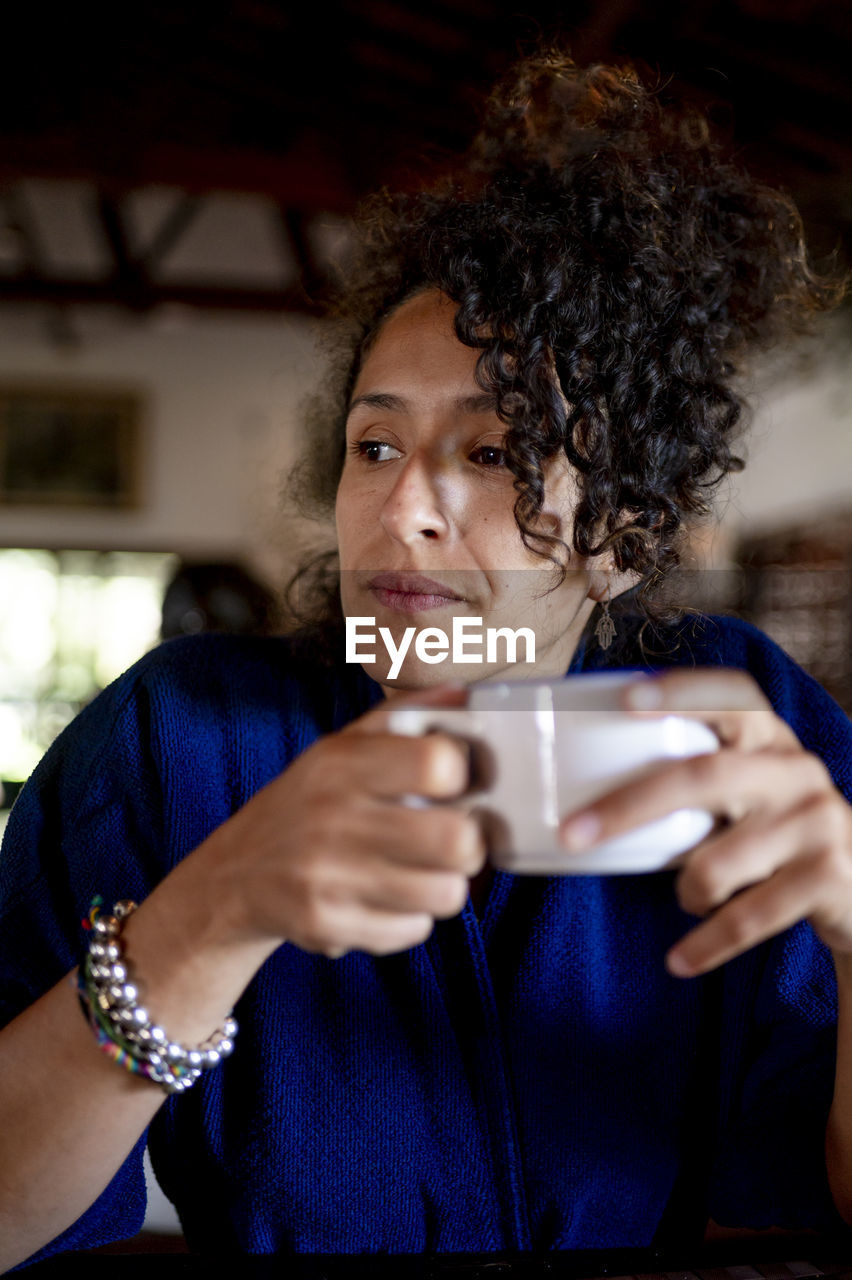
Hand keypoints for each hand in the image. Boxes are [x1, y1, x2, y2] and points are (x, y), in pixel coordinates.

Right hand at [195, 684, 485, 959]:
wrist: (236, 874)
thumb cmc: (309, 803)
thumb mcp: (344, 747)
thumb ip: (406, 716)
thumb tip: (464, 692)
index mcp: (341, 764)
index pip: (437, 764)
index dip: (461, 775)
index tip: (453, 785)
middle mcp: (332, 818)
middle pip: (456, 840)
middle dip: (468, 842)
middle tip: (454, 838)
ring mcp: (328, 877)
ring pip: (445, 893)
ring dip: (444, 884)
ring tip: (423, 870)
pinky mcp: (328, 926)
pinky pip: (414, 930)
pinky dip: (412, 918)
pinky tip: (389, 897)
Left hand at [558, 669, 851, 976]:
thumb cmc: (777, 836)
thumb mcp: (751, 794)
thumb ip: (700, 782)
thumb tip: (591, 803)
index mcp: (770, 740)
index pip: (732, 698)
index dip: (682, 692)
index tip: (626, 697)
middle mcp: (795, 770)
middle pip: (704, 777)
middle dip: (631, 805)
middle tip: (574, 833)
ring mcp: (815, 822)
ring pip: (718, 861)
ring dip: (686, 890)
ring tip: (687, 899)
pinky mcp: (827, 876)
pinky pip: (748, 917)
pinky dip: (706, 944)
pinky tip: (680, 960)